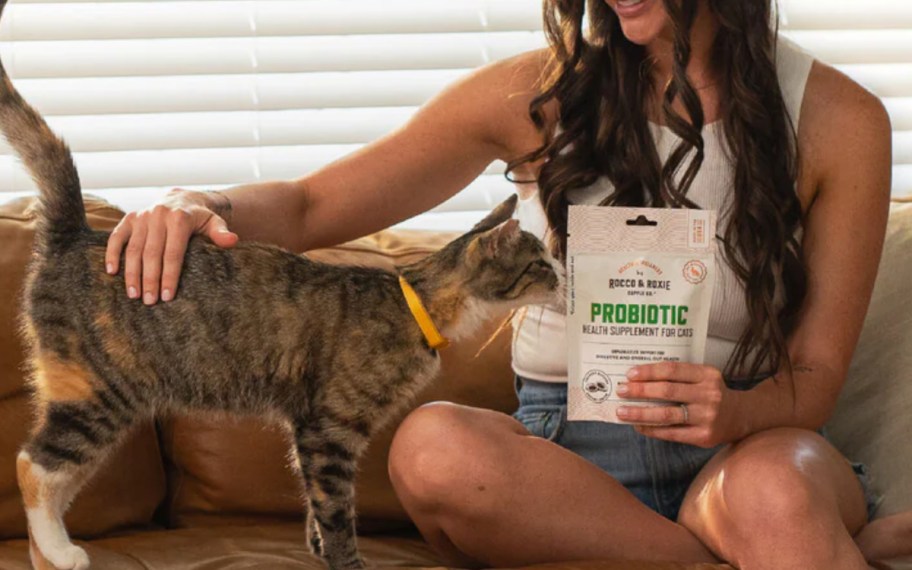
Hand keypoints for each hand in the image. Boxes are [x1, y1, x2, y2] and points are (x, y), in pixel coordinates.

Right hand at [105, 188, 237, 303]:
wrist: (182, 198)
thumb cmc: (200, 217)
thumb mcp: (214, 222)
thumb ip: (221, 233)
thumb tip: (232, 240)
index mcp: (179, 218)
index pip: (173, 253)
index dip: (169, 276)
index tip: (167, 296)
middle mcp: (158, 216)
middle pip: (151, 253)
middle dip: (150, 279)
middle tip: (149, 302)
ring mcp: (142, 216)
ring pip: (133, 248)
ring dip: (132, 273)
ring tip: (134, 295)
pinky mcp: (129, 218)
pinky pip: (117, 236)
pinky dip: (111, 253)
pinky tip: (112, 272)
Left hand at [615, 361, 744, 447]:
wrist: (741, 417)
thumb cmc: (712, 393)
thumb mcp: (703, 377)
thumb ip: (679, 376)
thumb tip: (639, 379)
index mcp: (707, 375)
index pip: (673, 370)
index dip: (649, 371)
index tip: (630, 374)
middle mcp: (709, 395)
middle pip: (667, 391)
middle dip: (640, 391)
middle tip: (621, 390)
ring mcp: (707, 417)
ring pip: (666, 415)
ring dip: (640, 413)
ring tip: (622, 412)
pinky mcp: (704, 437)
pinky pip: (671, 433)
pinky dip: (652, 429)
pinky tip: (638, 426)